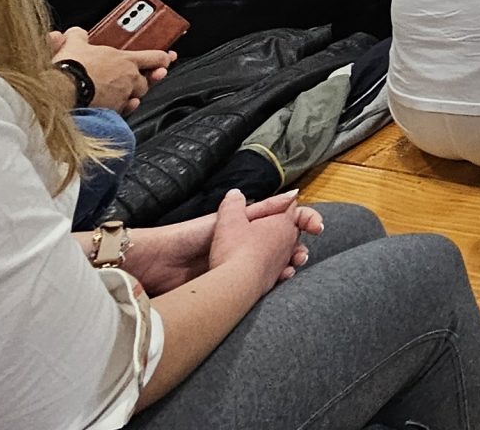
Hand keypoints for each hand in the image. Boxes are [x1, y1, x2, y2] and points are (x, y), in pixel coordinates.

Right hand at [51, 28, 169, 110]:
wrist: (62, 91)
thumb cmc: (70, 67)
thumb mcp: (73, 44)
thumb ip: (77, 37)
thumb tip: (73, 33)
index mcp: (125, 60)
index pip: (155, 58)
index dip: (163, 58)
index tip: (168, 58)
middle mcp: (128, 78)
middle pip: (146, 80)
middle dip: (145, 79)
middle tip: (144, 76)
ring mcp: (122, 96)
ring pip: (136, 96)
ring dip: (134, 93)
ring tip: (127, 90)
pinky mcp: (112, 112)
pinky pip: (125, 110)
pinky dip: (126, 107)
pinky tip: (124, 105)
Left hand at [122, 192, 316, 293]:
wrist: (162, 265)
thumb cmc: (191, 237)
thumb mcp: (229, 217)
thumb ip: (261, 208)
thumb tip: (295, 193)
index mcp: (245, 225)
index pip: (283, 219)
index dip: (303, 221)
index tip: (318, 227)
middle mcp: (245, 244)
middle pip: (282, 243)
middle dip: (298, 247)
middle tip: (304, 254)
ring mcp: (238, 264)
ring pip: (274, 263)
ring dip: (288, 263)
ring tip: (295, 266)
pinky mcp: (230, 285)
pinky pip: (260, 281)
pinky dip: (274, 279)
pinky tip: (281, 280)